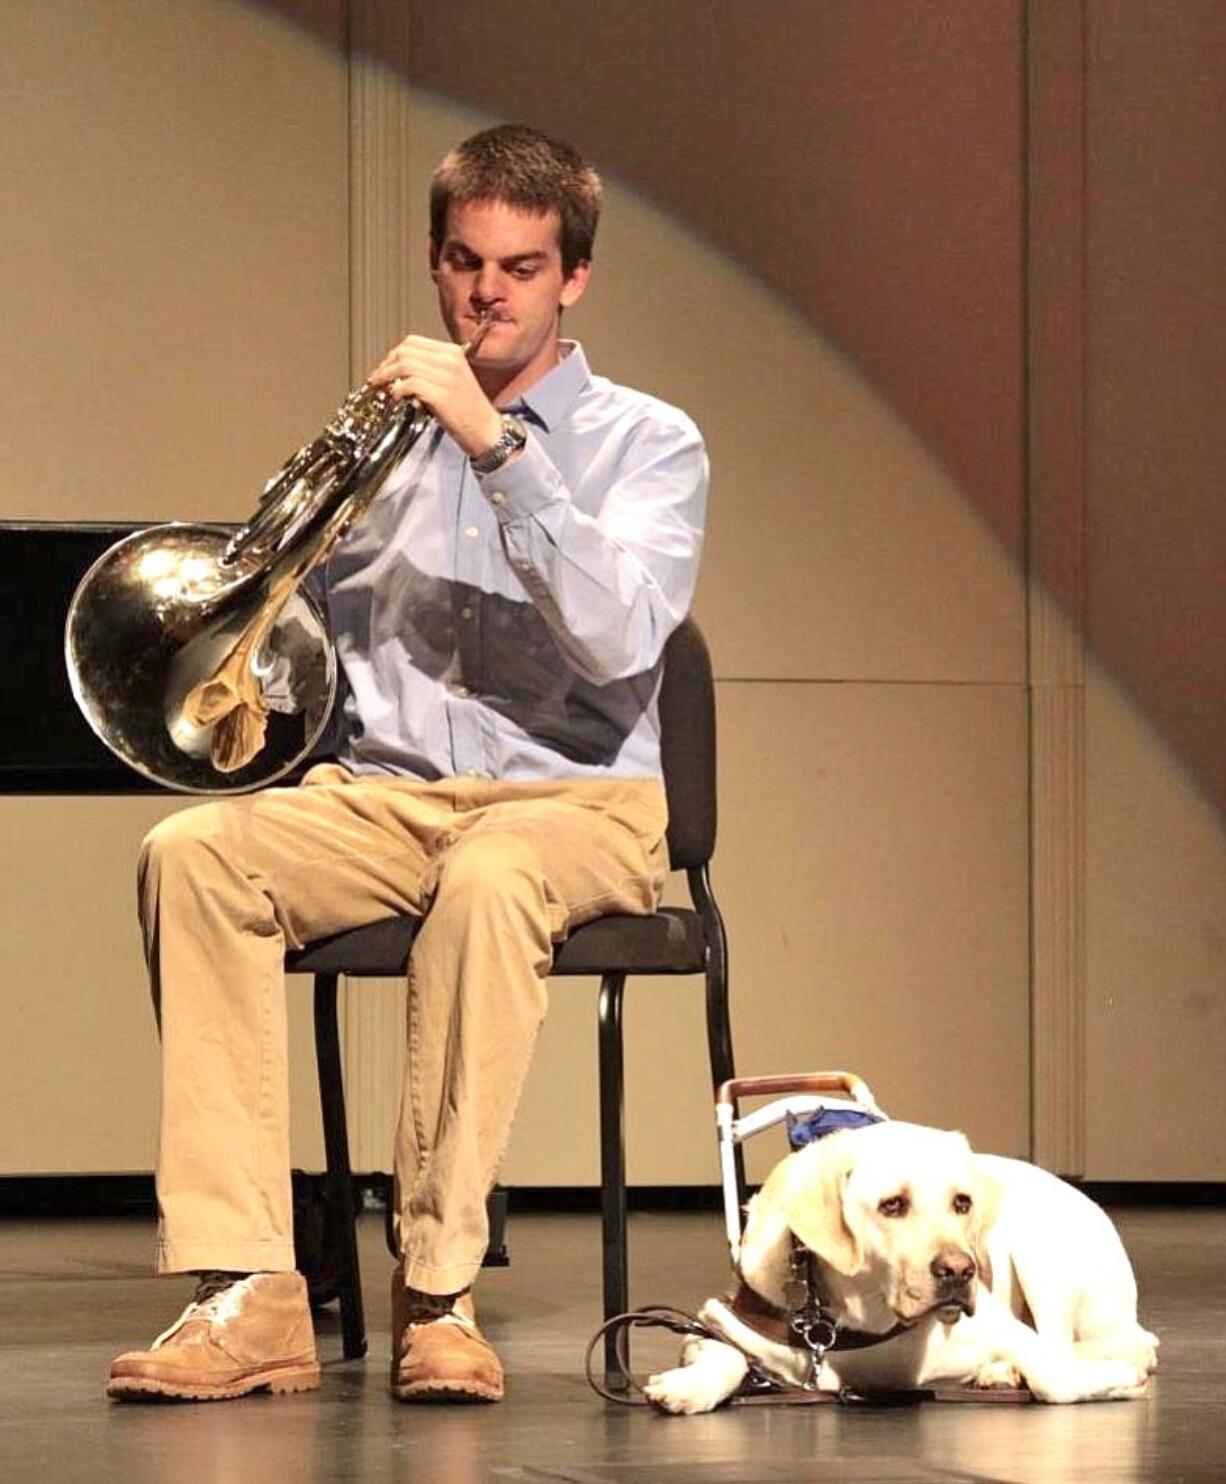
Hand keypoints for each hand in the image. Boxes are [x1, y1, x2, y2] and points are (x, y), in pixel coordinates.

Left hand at [368, 334, 501, 457]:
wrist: (487, 431)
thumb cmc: (468, 411)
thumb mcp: (452, 380)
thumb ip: (431, 370)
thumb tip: (400, 372)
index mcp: (452, 353)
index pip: (413, 342)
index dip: (393, 354)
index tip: (385, 367)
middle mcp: (449, 360)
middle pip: (405, 351)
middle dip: (386, 364)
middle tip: (378, 378)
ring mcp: (446, 376)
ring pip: (404, 365)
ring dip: (386, 376)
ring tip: (381, 387)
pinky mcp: (441, 394)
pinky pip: (410, 383)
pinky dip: (397, 390)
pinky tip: (396, 397)